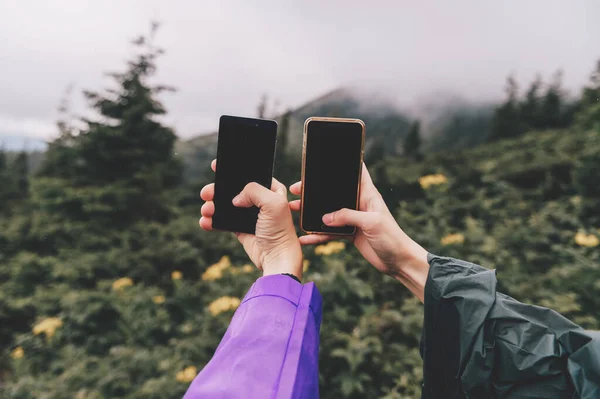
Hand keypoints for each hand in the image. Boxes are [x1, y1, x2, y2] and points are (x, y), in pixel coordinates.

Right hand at [200, 160, 302, 279]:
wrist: (276, 257)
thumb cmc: (279, 230)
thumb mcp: (273, 203)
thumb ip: (254, 190)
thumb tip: (235, 198)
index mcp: (271, 190)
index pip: (251, 174)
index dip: (234, 170)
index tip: (217, 166)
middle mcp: (259, 201)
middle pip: (232, 189)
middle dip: (217, 190)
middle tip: (206, 193)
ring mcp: (248, 215)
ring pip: (224, 205)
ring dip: (212, 205)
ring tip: (206, 210)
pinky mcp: (239, 228)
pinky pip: (222, 220)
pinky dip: (212, 220)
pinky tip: (205, 221)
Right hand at [289, 163, 428, 300]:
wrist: (398, 261)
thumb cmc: (392, 237)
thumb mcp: (371, 222)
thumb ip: (348, 216)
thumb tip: (325, 217)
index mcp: (367, 194)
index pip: (355, 172)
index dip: (342, 164)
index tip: (323, 158)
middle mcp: (358, 204)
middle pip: (333, 192)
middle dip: (315, 190)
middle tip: (297, 189)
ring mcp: (352, 219)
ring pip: (327, 212)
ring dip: (311, 212)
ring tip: (294, 209)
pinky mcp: (349, 234)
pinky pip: (329, 232)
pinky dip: (317, 235)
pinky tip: (305, 238)